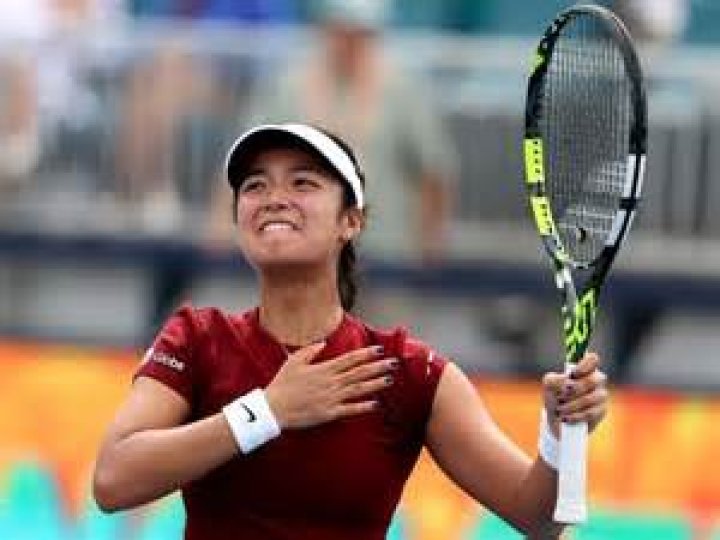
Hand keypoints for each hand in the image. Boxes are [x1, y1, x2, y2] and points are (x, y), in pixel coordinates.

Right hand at [265, 343, 396, 429]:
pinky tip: (376, 404)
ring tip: (389, 379)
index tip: (380, 349)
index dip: (366, 354)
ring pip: (358, 389)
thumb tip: (323, 342)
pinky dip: (364, 407)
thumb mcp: (293, 362)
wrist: (273, 408)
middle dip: (378, 366)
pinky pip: (350, 409)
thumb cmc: (282, 385)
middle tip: (394, 362)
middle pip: (359, 372)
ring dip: (375, 384)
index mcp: (324, 369)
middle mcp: (331, 382)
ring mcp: (331, 398)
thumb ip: (310, 351)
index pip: (350, 359)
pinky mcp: (329, 413)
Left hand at [541, 352, 607, 435]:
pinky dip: (576, 416)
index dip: (584, 366)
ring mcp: (601, 395)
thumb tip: (566, 381)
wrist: (557, 419)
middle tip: (561, 397)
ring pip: (592, 398)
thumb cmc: (554, 397)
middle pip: (594, 380)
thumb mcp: (549, 385)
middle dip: (576, 389)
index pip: (592, 359)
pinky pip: (592, 413)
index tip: (571, 375)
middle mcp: (596, 379)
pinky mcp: (602, 410)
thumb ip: (555, 380)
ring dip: (573, 405)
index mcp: (584, 368)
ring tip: (560, 410)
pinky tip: (566, 418)